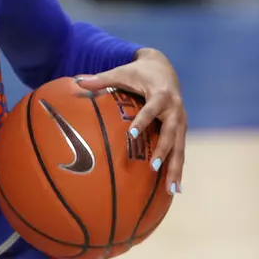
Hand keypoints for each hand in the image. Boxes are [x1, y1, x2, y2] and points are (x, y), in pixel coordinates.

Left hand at [74, 49, 186, 193]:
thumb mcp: (121, 72)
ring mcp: (180, 121)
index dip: (143, 121)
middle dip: (164, 151)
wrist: (164, 68)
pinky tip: (174, 189)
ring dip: (176, 168)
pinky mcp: (181, 129)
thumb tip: (77, 82)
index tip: (131, 134)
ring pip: (180, 147)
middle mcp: (175, 109)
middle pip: (172, 133)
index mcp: (160, 95)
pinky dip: (178, 169)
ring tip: (171, 190)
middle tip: (153, 168)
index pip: (151, 109)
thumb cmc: (139, 72)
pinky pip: (180, 151)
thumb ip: (101, 79)